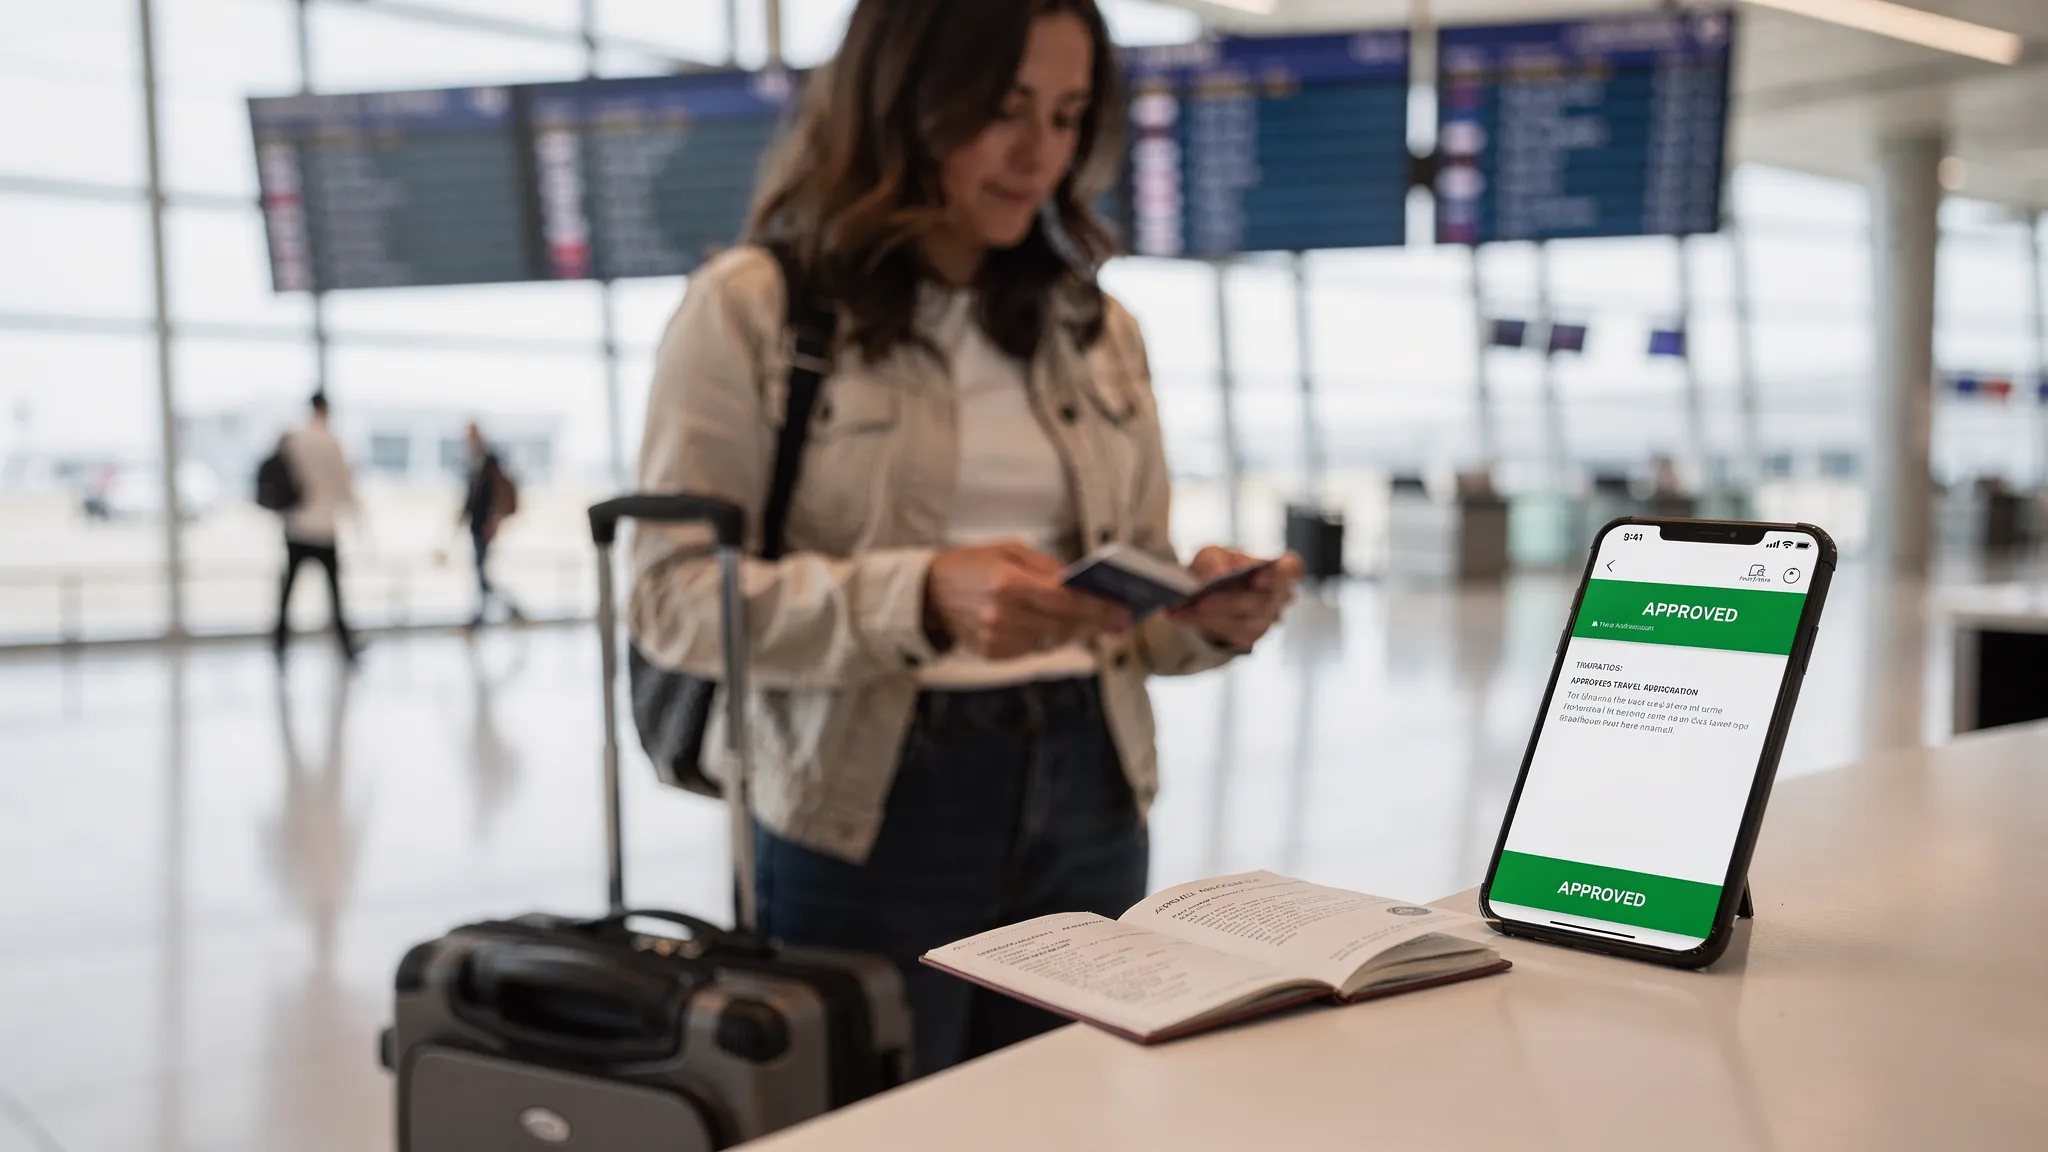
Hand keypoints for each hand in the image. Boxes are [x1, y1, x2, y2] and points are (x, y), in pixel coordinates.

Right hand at [925, 540, 1130, 659]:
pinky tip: (1031, 622)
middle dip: (1095, 622)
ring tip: (1072, 616)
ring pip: (1051, 639)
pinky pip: (1032, 648)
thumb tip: (1082, 583)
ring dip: (1066, 628)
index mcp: (1008, 582)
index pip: (1065, 600)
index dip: (1098, 608)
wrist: (927, 594)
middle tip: (1118, 620)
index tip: (1123, 612)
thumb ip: (1047, 567)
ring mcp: (997, 638)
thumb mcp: (1009, 551)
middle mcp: (1003, 614)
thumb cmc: (973, 565)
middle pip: (1065, 624)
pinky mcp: (993, 654)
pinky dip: (1040, 636)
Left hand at [1168, 546, 1303, 650]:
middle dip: (1228, 602)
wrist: (1208, 591)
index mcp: (1280, 569)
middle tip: (1200, 599)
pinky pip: (1225, 634)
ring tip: (1180, 609)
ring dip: (1207, 617)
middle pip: (1260, 602)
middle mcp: (1280, 596)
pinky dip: (1198, 623)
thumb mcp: (1213, 554)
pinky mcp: (1248, 637)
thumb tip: (1218, 576)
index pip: (1293, 569)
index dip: (1280, 574)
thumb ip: (1215, 560)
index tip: (1258, 576)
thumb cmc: (1219, 566)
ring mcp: (1267, 620)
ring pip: (1241, 623)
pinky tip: (1177, 615)